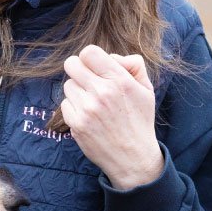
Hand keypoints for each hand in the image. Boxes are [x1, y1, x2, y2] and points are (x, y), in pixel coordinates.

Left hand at [61, 45, 163, 189]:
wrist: (133, 157)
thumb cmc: (139, 121)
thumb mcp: (146, 89)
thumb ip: (133, 65)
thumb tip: (111, 56)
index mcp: (119, 80)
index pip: (88, 52)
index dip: (89, 58)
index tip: (94, 67)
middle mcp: (102, 92)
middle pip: (72, 64)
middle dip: (78, 70)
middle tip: (88, 81)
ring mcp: (87, 109)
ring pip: (68, 85)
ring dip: (77, 91)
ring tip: (92, 103)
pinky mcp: (77, 124)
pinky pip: (65, 104)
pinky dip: (74, 108)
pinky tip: (88, 117)